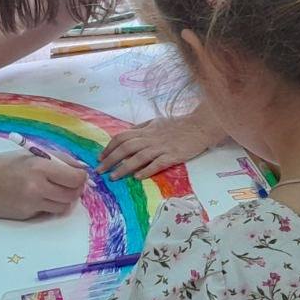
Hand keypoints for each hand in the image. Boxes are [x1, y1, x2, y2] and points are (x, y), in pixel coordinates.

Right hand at [0, 152, 87, 218]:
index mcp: (40, 167)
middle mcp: (38, 187)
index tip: (78, 175)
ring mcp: (32, 204)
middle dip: (76, 190)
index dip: (81, 177)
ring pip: (63, 207)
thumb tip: (82, 168)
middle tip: (69, 183)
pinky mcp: (27, 216)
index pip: (76, 178)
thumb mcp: (30, 154)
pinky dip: (48, 205)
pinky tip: (37, 196)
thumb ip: (58, 159)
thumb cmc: (2, 164)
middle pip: (73, 195)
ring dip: (64, 199)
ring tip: (53, 190)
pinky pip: (47, 212)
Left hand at [97, 112, 224, 180]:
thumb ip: (141, 128)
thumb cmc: (178, 125)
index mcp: (146, 130)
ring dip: (124, 167)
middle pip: (126, 147)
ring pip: (138, 156)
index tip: (100, 157)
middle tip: (100, 170)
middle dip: (110, 159)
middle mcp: (151, 138)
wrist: (199, 126)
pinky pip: (157, 163)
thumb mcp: (156, 122)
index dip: (109, 147)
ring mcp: (162, 147)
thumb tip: (125, 135)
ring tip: (113, 177)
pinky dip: (146, 170)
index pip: (122, 137)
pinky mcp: (173, 155)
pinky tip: (137, 177)